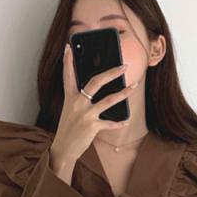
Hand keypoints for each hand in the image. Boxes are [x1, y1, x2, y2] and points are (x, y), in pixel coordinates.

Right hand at [50, 42, 138, 168]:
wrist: (63, 149)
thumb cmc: (68, 129)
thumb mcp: (70, 111)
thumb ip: (79, 100)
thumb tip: (93, 92)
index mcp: (70, 98)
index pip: (68, 76)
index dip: (67, 61)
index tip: (68, 48)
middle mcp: (77, 103)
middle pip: (95, 82)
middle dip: (111, 73)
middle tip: (123, 66)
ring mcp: (85, 115)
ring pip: (108, 100)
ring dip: (123, 93)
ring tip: (134, 86)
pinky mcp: (92, 126)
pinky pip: (109, 123)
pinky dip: (118, 123)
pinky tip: (125, 121)